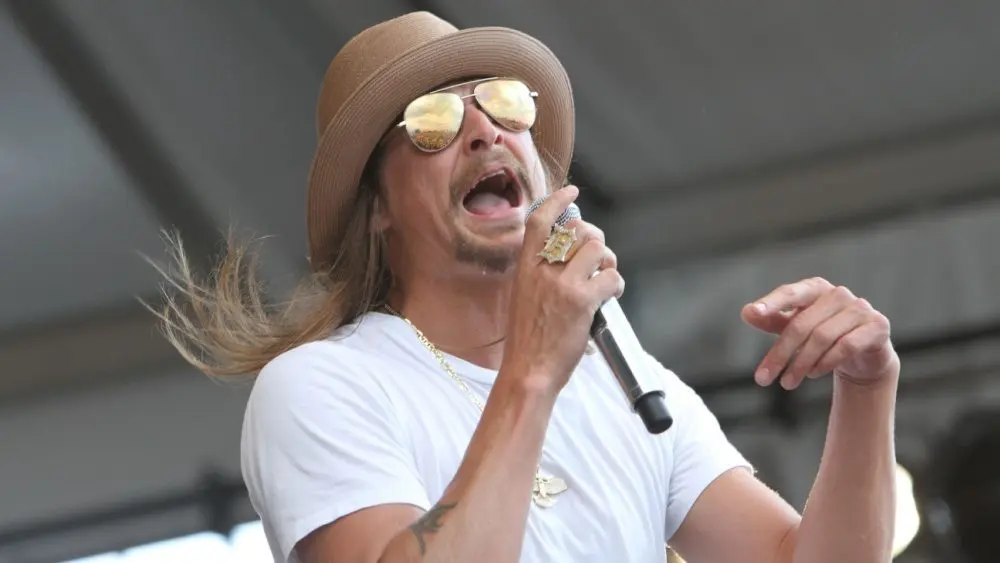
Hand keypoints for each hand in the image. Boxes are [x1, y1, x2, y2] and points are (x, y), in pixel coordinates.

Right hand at [501, 185, 623, 391]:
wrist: (527, 371)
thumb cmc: (527, 340)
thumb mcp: (523, 298)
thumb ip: (540, 275)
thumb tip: (570, 258)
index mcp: (525, 268)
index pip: (540, 221)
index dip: (558, 201)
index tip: (572, 191)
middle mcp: (542, 270)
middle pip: (578, 230)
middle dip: (595, 239)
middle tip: (599, 259)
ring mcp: (562, 284)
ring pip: (598, 248)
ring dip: (609, 261)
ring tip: (605, 279)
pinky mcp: (582, 302)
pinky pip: (611, 276)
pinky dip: (616, 285)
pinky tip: (610, 297)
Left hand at [740, 277, 898, 389]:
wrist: (864, 354)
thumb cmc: (822, 335)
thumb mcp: (794, 327)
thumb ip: (771, 319)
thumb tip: (746, 312)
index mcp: (816, 289)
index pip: (790, 293)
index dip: (772, 302)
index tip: (753, 313)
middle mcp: (838, 294)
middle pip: (802, 324)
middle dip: (780, 354)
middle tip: (762, 379)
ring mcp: (860, 309)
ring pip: (823, 337)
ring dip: (801, 364)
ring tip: (787, 383)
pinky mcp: (877, 326)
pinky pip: (846, 346)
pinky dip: (826, 362)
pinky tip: (814, 374)